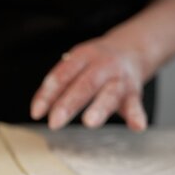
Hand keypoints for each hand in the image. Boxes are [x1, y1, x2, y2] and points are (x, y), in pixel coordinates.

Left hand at [31, 36, 148, 130]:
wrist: (132, 48)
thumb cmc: (94, 63)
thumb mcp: (74, 65)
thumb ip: (57, 86)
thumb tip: (37, 111)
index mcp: (83, 57)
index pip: (62, 76)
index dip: (48, 94)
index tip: (36, 113)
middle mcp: (103, 66)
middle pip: (84, 85)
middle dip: (68, 104)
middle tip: (54, 122)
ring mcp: (120, 79)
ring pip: (110, 94)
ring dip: (99, 108)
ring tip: (90, 122)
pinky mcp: (134, 92)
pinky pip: (135, 104)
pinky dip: (137, 116)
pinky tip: (137, 126)